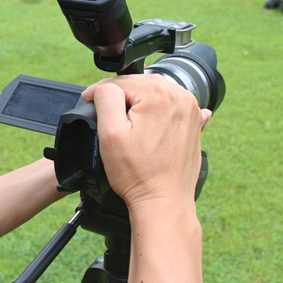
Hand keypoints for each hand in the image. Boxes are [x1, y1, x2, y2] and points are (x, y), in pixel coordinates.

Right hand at [81, 75, 210, 210]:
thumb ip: (105, 97)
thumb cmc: (137, 173)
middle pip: (139, 84)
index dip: (99, 92)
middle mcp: (180, 96)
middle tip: (105, 115)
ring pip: (155, 92)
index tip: (88, 103)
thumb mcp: (110, 132)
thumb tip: (103, 86)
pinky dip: (159, 109)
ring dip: (139, 102)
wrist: (163, 201)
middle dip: (120, 96)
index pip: (120, 81)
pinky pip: (172, 105)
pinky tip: (150, 122)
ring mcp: (190, 110)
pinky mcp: (194, 122)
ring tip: (126, 123)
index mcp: (159, 94)